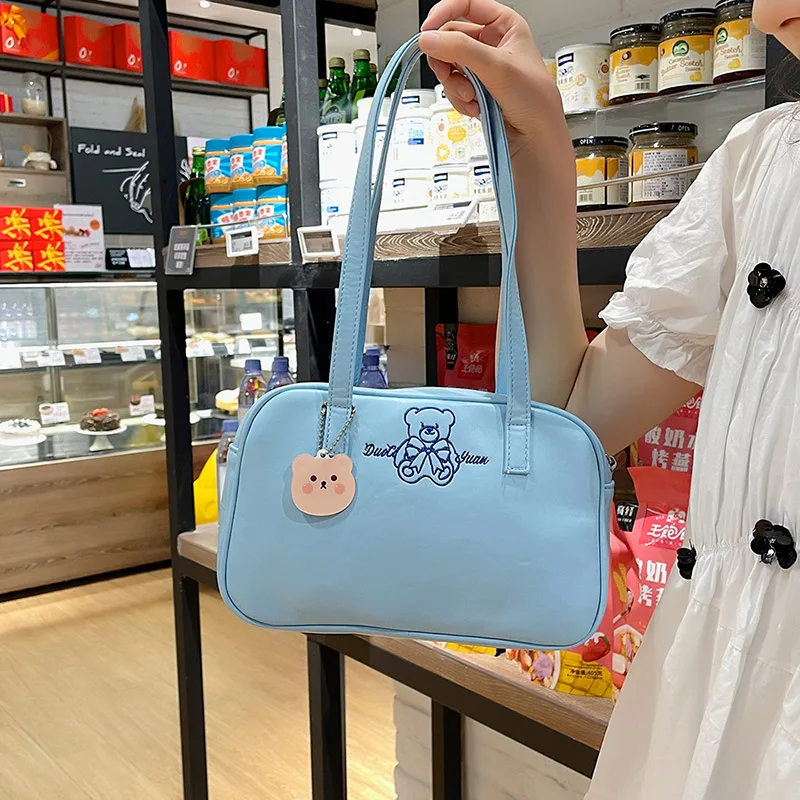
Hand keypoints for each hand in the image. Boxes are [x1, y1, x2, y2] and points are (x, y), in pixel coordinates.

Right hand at [419, 0, 564, 157]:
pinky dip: (459, 99)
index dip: (444, 13)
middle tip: (448, 73)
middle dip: (448, 61)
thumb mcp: (497, 67)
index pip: (467, 4)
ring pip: (449, 66)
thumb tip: (429, 39)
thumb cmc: (534, 100)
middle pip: (451, 38)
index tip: (428, 32)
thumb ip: (461, 50)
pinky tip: (475, 107)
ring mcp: (482, 68)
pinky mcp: (476, 90)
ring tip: (472, 96)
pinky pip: (453, 87)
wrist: (536, 138)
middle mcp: (491, 43)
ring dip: (455, 85)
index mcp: (504, 25)